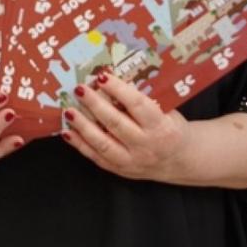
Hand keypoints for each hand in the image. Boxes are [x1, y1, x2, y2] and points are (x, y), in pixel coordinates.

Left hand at [61, 74, 192, 181]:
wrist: (179, 160)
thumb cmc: (170, 127)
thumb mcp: (166, 111)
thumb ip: (144, 99)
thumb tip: (113, 80)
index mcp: (161, 127)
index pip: (137, 106)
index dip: (119, 90)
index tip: (102, 76)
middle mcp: (145, 145)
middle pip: (116, 124)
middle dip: (95, 105)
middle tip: (80, 89)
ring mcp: (131, 161)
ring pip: (103, 144)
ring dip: (83, 126)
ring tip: (69, 111)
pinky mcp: (120, 170)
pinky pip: (96, 157)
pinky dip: (80, 144)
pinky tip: (67, 132)